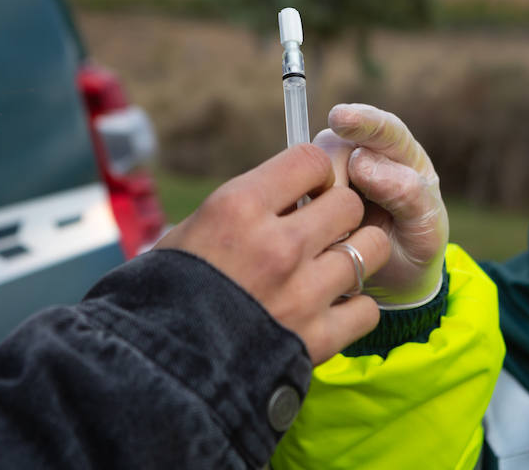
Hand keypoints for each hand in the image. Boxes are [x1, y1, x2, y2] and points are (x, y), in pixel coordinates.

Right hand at [156, 144, 390, 363]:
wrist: (157, 368)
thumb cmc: (166, 293)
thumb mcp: (192, 231)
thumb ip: (245, 209)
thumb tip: (287, 193)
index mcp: (239, 208)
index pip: (310, 160)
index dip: (315, 173)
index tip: (308, 188)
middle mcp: (277, 246)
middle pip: (349, 203)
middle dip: (339, 211)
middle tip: (323, 228)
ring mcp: (302, 294)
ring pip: (371, 250)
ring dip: (356, 254)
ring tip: (334, 264)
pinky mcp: (316, 339)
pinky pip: (367, 309)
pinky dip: (354, 308)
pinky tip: (331, 307)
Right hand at [313, 104, 447, 309]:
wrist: (396, 279)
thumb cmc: (416, 247)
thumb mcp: (426, 229)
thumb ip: (407, 194)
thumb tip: (360, 161)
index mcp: (401, 155)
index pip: (383, 129)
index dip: (362, 121)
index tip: (340, 119)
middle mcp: (364, 155)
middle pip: (335, 145)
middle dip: (336, 178)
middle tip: (350, 219)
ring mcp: (335, 172)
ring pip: (310, 168)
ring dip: (318, 199)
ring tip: (343, 234)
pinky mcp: (312, 192)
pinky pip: (295, 190)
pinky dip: (302, 209)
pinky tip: (319, 233)